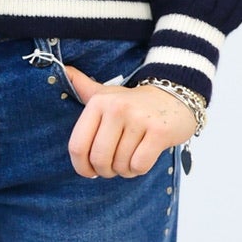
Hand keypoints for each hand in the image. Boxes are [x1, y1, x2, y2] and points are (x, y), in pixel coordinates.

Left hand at [62, 63, 194, 178]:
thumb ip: (83, 87)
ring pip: (121, 165)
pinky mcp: (159, 132)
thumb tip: (66, 71)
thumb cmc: (134, 103)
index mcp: (98, 103)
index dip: (81, 166)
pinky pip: (140, 165)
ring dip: (125, 170)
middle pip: (99, 158)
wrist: (176, 95)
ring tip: (131, 158)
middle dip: (105, 171)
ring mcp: (139, 119)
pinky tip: (143, 158)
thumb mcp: (107, 93)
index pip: (77, 146)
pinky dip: (139, 169)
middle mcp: (117, 108)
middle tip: (113, 167)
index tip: (89, 171)